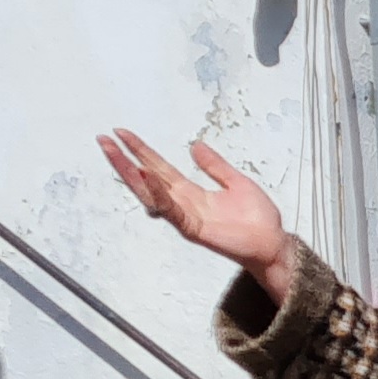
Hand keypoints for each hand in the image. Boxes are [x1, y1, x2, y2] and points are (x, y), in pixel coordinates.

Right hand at [99, 132, 290, 305]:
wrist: (273, 243)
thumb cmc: (258, 219)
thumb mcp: (237, 182)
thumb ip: (215, 166)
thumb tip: (196, 145)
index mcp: (191, 192)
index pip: (159, 167)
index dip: (141, 151)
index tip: (123, 134)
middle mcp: (183, 203)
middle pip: (146, 178)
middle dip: (124, 160)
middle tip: (104, 140)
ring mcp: (185, 216)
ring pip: (150, 193)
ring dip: (132, 174)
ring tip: (116, 154)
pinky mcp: (192, 228)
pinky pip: (170, 210)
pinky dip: (157, 193)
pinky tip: (147, 176)